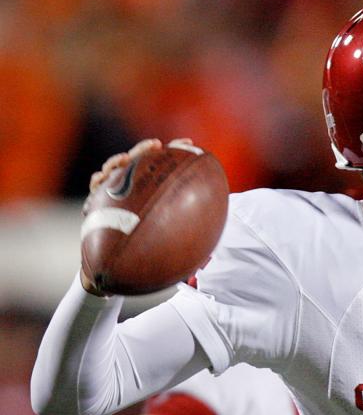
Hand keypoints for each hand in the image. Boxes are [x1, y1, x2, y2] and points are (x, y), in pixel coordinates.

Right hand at [80, 138, 193, 295]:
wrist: (120, 270)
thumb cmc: (151, 256)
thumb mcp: (175, 249)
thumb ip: (189, 240)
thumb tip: (215, 249)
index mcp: (154, 194)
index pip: (166, 168)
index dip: (176, 152)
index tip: (187, 144)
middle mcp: (135, 192)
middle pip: (140, 164)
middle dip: (147, 150)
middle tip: (157, 144)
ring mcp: (115, 196)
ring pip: (115, 171)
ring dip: (119, 161)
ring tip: (125, 159)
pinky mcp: (96, 204)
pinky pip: (95, 190)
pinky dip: (98, 182)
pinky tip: (101, 179)